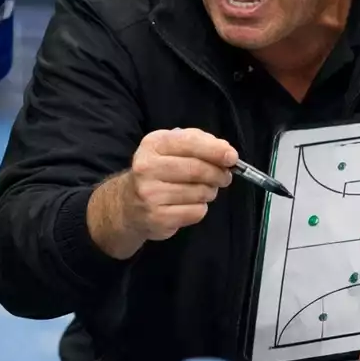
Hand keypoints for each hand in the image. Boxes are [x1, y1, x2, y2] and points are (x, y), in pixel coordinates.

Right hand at [116, 128, 235, 248]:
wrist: (127, 204)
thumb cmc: (158, 172)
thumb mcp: (171, 148)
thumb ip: (198, 143)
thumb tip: (226, 152)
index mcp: (153, 144)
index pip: (190, 142)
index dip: (215, 150)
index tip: (232, 157)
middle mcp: (147, 167)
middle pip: (198, 169)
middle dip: (218, 174)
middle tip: (224, 177)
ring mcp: (150, 194)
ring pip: (200, 192)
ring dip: (210, 192)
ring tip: (201, 190)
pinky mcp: (158, 218)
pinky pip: (196, 211)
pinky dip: (200, 208)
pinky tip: (189, 204)